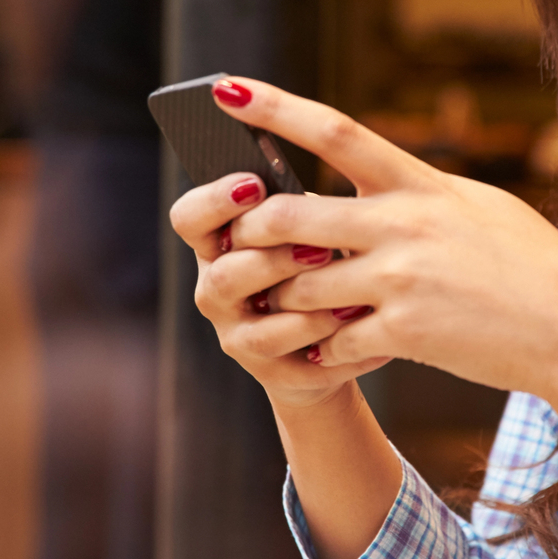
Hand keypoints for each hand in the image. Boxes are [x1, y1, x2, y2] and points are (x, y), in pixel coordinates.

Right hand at [169, 168, 393, 411]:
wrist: (323, 340)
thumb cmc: (311, 265)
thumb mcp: (301, 229)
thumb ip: (297, 210)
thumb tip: (316, 202)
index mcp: (216, 246)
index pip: (189, 219)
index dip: (215, 201)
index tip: (255, 185)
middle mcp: (216, 291)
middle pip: (225, 277)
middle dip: (273, 262)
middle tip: (320, 251)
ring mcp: (238, 336)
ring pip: (262, 331)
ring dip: (308, 316)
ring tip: (351, 304)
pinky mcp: (271, 373)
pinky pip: (301, 368)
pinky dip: (338, 351)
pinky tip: (368, 332)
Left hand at [202, 79, 557, 441]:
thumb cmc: (530, 267)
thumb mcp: (476, 209)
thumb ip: (418, 195)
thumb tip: (371, 180)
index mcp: (420, 184)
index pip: (336, 131)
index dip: (275, 109)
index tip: (225, 90)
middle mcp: (405, 223)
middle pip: (291, 214)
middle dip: (249, 230)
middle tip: (232, 240)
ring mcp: (403, 278)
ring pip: (300, 285)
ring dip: (283, 301)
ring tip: (280, 310)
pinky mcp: (406, 331)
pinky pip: (334, 341)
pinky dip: (323, 352)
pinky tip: (326, 356)